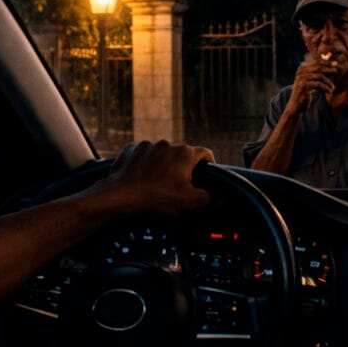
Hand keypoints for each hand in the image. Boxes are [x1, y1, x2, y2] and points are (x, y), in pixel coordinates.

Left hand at [93, 139, 213, 215]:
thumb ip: (212, 198)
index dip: (208, 167)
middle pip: (182, 155)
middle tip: (179, 188)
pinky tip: (142, 180)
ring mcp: (147, 145)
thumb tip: (226, 198)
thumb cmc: (158, 200)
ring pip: (161, 155)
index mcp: (185, 153)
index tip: (206, 178)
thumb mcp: (191, 203)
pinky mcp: (130, 150)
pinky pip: (143, 155)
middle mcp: (167, 143)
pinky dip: (145, 165)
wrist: (121, 198)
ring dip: (163, 166)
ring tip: (158, 186)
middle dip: (183, 169)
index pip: (205, 154)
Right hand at [288, 53, 338, 110]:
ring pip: (319, 76)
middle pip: (318, 68)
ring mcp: (301, 78)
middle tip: (336, 72)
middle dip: (329, 69)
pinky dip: (325, 87)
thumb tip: (333, 67)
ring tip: (333, 88)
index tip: (336, 64)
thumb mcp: (311, 82)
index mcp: (302, 68)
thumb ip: (318, 74)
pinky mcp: (303, 86)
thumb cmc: (305, 93)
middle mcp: (300, 72)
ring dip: (328, 82)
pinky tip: (330, 91)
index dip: (327, 62)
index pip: (316, 62)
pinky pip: (318, 84)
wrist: (296, 105)